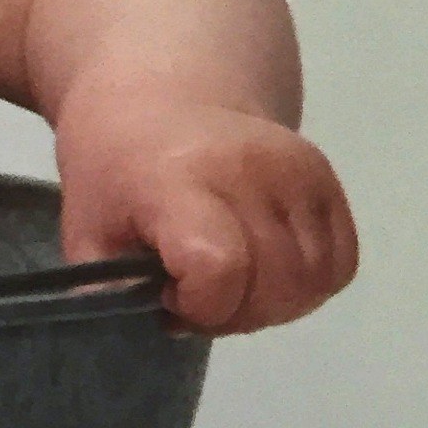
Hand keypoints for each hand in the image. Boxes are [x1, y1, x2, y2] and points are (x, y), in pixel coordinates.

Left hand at [56, 84, 358, 333]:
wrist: (160, 101)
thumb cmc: (115, 171)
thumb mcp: (87, 232)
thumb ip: (111, 290)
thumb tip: (159, 326)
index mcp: (180, 180)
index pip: (221, 267)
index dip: (201, 305)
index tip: (169, 295)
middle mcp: (252, 171)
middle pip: (277, 284)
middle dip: (236, 315)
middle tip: (197, 297)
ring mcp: (298, 173)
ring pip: (314, 281)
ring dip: (274, 305)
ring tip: (230, 285)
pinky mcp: (326, 180)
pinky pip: (340, 262)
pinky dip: (306, 285)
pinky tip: (263, 272)